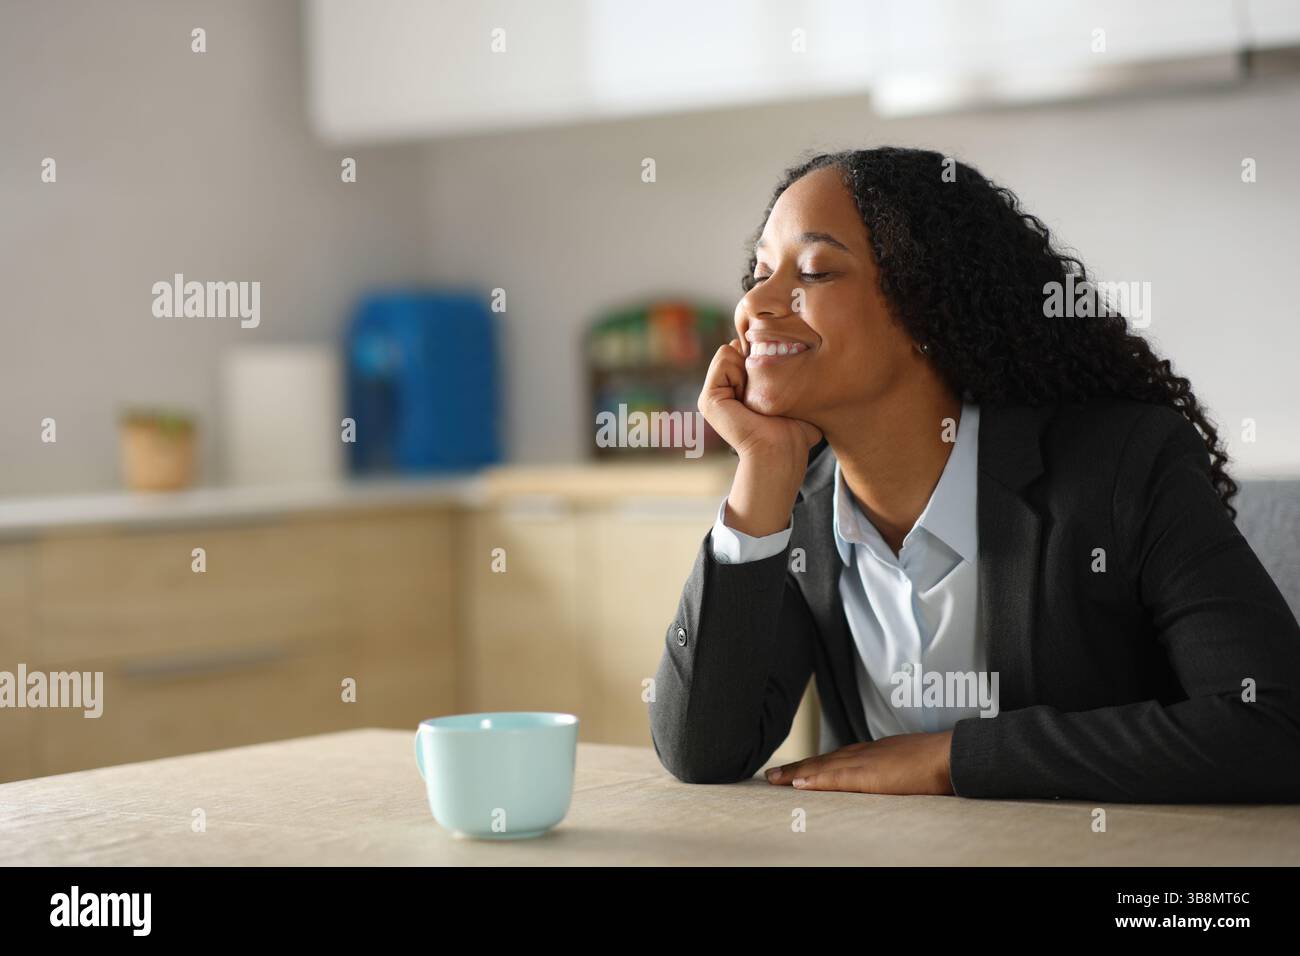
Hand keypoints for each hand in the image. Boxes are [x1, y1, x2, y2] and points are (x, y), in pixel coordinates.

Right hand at [698, 339, 820, 465]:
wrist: (781, 450)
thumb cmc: (796, 429)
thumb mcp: (794, 395)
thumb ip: (788, 373)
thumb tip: (797, 353)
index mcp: (739, 392)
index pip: (748, 351)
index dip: (766, 355)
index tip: (777, 381)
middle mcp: (724, 392)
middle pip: (738, 347)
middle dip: (757, 358)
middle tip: (766, 389)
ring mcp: (713, 395)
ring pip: (730, 349)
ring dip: (750, 365)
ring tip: (756, 394)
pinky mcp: (709, 398)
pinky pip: (724, 357)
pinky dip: (739, 368)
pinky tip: (746, 395)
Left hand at [764, 731, 955, 795]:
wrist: (951, 755)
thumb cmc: (940, 762)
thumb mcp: (913, 764)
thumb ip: (898, 769)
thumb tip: (894, 778)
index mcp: (877, 751)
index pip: (839, 757)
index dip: (817, 763)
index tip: (799, 769)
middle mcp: (865, 752)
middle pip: (825, 759)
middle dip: (799, 767)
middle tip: (773, 775)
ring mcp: (865, 762)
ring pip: (823, 766)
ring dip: (797, 772)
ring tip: (774, 779)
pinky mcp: (868, 774)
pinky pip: (835, 777)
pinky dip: (814, 779)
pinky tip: (797, 783)